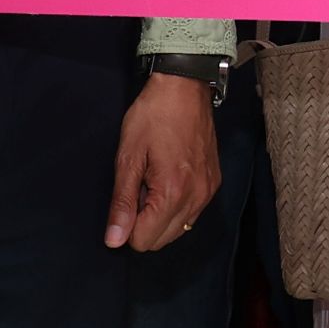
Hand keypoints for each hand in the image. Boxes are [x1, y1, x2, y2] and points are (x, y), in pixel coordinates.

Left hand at [105, 75, 221, 251]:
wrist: (185, 87)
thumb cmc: (152, 116)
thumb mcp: (128, 157)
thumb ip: (122, 202)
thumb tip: (114, 240)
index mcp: (173, 192)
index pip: (144, 240)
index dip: (127, 224)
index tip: (127, 196)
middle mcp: (196, 198)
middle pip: (162, 240)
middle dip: (144, 223)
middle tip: (139, 187)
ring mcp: (208, 191)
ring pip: (178, 229)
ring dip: (160, 216)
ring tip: (153, 181)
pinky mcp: (214, 183)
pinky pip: (191, 214)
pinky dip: (176, 206)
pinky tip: (169, 178)